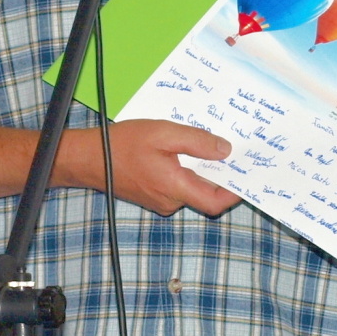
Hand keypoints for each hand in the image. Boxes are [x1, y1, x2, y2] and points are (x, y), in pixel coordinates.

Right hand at [60, 119, 238, 217]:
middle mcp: (170, 201)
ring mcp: (160, 200)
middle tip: (232, 150)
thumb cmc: (122, 144)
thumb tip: (225, 150)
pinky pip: (178, 184)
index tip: (248, 173)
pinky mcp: (152, 194)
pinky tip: (182, 149)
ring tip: (207, 143)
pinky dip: (186, 169)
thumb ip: (196, 141)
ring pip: (191, 187)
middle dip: (220, 173)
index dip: (236, 191)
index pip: (216, 202)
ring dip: (201, 168)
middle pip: (205, 193)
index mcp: (175, 188)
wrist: (88, 159)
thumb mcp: (163, 133)